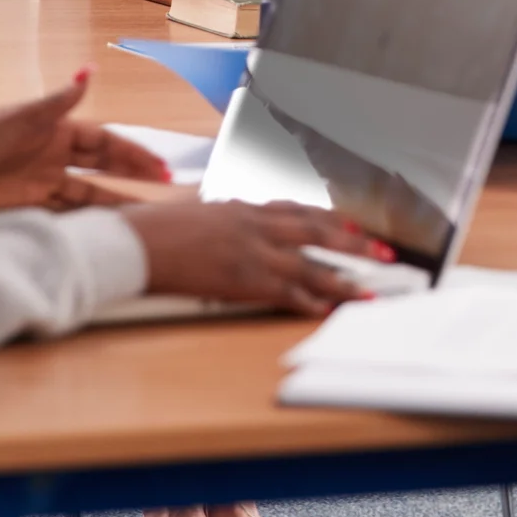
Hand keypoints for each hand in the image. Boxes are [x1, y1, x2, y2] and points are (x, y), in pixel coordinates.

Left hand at [0, 70, 171, 214]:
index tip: (159, 165)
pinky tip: (107, 225)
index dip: (132, 152)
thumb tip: (89, 70)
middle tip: (166, 184)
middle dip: (134, 172)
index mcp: (57, 131)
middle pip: (104, 165)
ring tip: (146, 211)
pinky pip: (68, 212)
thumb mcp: (24, 117)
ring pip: (90, 191)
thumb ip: (60, 100)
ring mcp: (43, 182)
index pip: (105, 141)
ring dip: (117, 198)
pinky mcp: (29, 206)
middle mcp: (54, 157)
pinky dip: (88, 218)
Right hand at [120, 200, 388, 315]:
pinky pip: (285, 291)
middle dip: (353, 243)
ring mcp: (252, 251)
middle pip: (317, 232)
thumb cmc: (153, 228)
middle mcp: (255, 225)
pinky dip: (309, 301)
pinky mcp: (242, 278)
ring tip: (368, 290)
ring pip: (311, 264)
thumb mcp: (195, 213)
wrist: (133, 241)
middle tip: (382, 253)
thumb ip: (221, 219)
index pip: (296, 209)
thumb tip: (226, 224)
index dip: (327, 218)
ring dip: (343, 279)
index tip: (349, 224)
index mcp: (242, 207)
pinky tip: (326, 309)